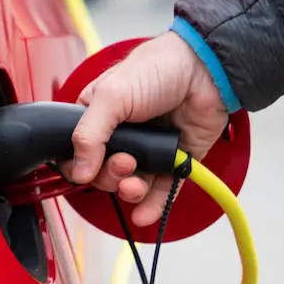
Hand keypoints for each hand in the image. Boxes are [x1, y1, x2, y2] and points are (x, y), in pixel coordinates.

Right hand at [68, 30, 229, 227]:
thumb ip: (89, 135)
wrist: (206, 69)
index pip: (78, 152)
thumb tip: (79, 172)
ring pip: (132, 186)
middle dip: (110, 175)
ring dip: (130, 192)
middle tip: (124, 161)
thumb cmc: (158, 69)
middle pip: (104, 174)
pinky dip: (153, 206)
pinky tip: (144, 215)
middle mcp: (123, 136)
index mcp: (99, 116)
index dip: (79, 166)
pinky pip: (163, 192)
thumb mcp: (111, 96)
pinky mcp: (176, 161)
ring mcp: (149, 150)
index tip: (86, 168)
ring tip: (135, 184)